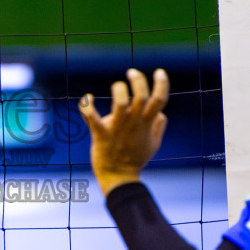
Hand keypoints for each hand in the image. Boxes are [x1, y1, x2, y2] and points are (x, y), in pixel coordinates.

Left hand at [79, 68, 169, 195]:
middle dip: (138, 81)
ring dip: (119, 90)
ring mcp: (117, 129)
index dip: (162, 84)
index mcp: (146, 124)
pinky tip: (86, 98)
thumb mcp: (153, 144)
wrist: (118, 178)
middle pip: (141, 97)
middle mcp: (133, 124)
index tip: (159, 72)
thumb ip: (158, 127)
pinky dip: (87, 106)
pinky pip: (92, 118)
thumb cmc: (135, 159)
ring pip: (120, 104)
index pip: (159, 100)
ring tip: (117, 86)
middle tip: (132, 73)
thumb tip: (162, 114)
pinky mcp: (101, 134)